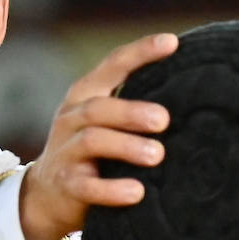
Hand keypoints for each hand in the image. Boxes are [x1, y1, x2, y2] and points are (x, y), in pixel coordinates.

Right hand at [19, 32, 177, 239]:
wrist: (46, 196)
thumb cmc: (89, 153)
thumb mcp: (102, 123)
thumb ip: (131, 108)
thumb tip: (192, 96)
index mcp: (85, 96)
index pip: (112, 66)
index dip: (140, 52)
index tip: (171, 43)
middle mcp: (72, 119)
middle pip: (99, 108)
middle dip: (132, 112)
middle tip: (164, 120)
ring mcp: (66, 152)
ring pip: (93, 141)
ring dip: (127, 147)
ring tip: (157, 155)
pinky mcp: (67, 185)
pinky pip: (87, 186)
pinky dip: (112, 189)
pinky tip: (137, 192)